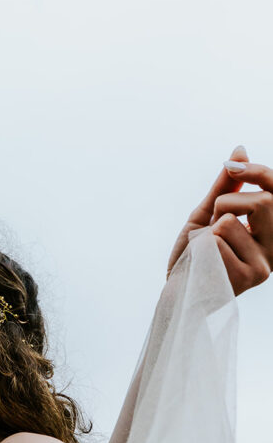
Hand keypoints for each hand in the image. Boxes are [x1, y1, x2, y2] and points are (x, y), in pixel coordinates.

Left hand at [168, 145, 272, 295]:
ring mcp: (264, 264)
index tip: (233, 165)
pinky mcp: (249, 277)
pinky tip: (205, 265)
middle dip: (226, 203)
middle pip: (263, 201)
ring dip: (208, 231)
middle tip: (212, 223)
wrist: (178, 292)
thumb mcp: (207, 215)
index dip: (260, 172)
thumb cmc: (194, 255)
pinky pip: (217, 242)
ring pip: (232, 222)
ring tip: (206, 251)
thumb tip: (240, 150)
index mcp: (270, 231)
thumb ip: (225, 187)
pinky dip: (201, 248)